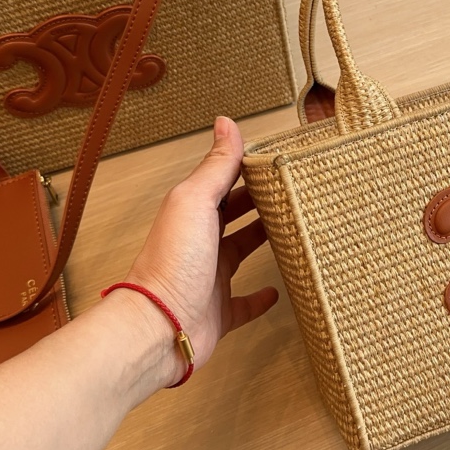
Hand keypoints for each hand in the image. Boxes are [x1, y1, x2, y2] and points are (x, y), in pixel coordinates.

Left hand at [122, 116, 277, 385]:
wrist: (160, 326)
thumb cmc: (173, 264)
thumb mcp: (195, 203)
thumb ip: (215, 166)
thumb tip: (225, 123)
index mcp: (193, 214)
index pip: (223, 184)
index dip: (246, 171)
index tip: (275, 161)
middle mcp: (200, 244)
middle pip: (233, 216)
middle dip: (257, 202)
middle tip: (289, 191)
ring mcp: (210, 279)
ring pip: (240, 254)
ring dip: (260, 241)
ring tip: (288, 230)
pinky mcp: (221, 312)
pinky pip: (244, 303)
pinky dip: (260, 298)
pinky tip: (276, 292)